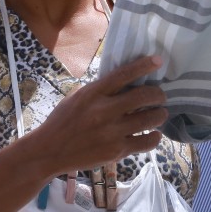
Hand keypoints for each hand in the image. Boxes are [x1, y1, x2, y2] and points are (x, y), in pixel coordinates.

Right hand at [30, 56, 167, 176]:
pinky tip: (154, 134)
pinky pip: (146, 142)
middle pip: (144, 96)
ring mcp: (112, 132)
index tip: (158, 60)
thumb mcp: (77, 97)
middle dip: (158, 94)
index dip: (144, 65)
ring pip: (150, 119)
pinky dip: (155, 137)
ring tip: (160, 114)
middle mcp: (104, 111)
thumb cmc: (63, 121)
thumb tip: (126, 82)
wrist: (50, 151)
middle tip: (160, 96)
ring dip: (160, 114)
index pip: (124, 75)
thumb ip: (100, 90)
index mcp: (93, 93)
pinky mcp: (117, 151)